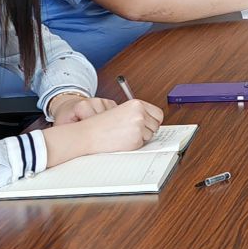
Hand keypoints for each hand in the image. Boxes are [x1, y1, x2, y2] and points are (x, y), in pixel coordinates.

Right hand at [46, 98, 162, 164]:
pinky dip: (134, 144)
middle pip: (156, 126)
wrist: (89, 133)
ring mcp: (139, 126)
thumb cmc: (102, 124)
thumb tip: (153, 121)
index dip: (154, 120)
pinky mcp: (136, 139)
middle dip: (147, 130)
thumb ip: (137, 113)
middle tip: (132, 131)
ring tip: (123, 134)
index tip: (149, 124)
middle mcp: (140, 113)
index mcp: (136, 104)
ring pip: (149, 136)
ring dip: (139, 137)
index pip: (158, 113)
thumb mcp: (121, 111)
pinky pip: (142, 144)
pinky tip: (122, 140)